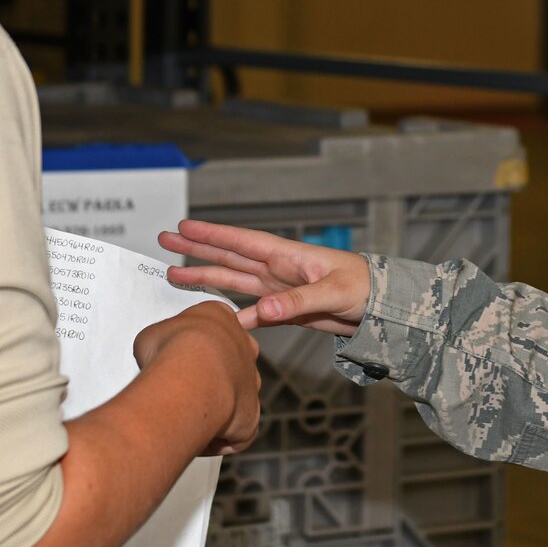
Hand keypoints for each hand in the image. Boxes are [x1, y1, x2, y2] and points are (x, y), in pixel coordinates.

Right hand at [133, 301, 261, 454]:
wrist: (190, 377)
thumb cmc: (170, 349)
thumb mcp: (152, 334)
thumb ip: (161, 342)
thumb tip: (155, 354)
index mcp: (221, 317)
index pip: (213, 329)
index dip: (193, 345)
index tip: (176, 357)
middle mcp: (243, 347)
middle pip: (229, 362)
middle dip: (209, 377)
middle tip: (182, 388)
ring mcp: (251, 380)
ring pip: (234, 397)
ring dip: (214, 408)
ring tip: (186, 415)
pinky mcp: (251, 414)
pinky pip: (237, 432)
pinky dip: (218, 439)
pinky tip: (197, 439)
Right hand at [160, 219, 370, 335]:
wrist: (383, 307)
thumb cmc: (364, 287)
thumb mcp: (332, 292)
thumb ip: (297, 301)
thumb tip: (261, 310)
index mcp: (287, 255)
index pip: (242, 242)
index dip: (212, 235)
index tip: (184, 227)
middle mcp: (277, 269)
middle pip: (229, 257)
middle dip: (197, 249)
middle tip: (165, 240)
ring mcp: (278, 289)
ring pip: (234, 282)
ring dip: (206, 278)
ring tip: (174, 276)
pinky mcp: (285, 310)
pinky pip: (252, 312)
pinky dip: (234, 316)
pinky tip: (215, 320)